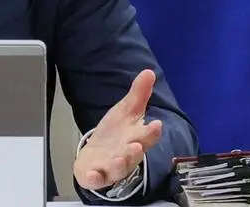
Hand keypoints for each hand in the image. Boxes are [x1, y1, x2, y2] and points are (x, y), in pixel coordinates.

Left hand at [73, 69, 163, 190]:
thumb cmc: (116, 134)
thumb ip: (138, 94)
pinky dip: (95, 178)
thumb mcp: (125, 111)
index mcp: (136, 138)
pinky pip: (96, 179)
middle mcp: (127, 155)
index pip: (147, 136)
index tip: (156, 124)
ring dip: (120, 164)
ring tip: (119, 158)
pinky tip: (92, 175)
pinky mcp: (96, 175)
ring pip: (118, 168)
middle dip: (135, 151)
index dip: (151, 132)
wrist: (97, 155)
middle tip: (136, 144)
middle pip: (134, 154)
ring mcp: (111, 167)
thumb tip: (149, 71)